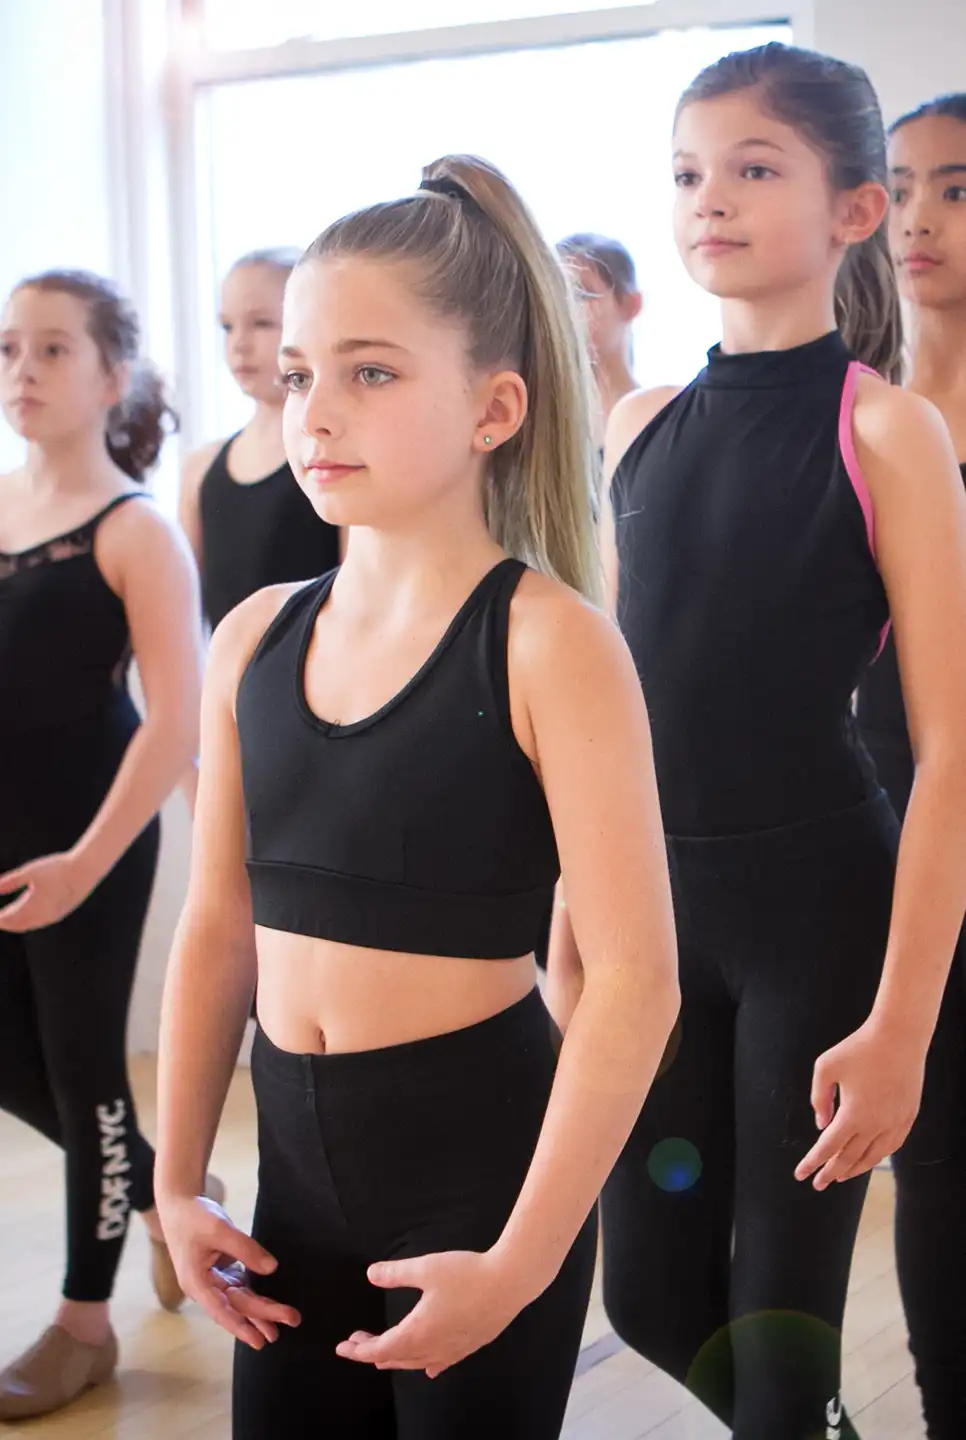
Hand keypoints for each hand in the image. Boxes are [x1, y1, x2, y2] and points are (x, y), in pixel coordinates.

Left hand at [0, 852, 95, 931]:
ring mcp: (53, 916)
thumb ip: (10, 882)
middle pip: (17, 925)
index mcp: (32, 908)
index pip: (7, 920)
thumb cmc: (57, 868)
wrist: (85, 870)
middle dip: (5, 922)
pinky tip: (28, 908)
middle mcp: (42, 916)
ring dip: (17, 921)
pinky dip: (29, 919)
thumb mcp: (30, 872)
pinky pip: (40, 921)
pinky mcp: (60, 913)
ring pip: (29, 924)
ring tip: (8, 913)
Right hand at [157, 1191, 300, 1348]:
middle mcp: (203, 1288)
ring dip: (261, 1311)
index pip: (221, 1310)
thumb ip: (246, 1249)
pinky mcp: (219, 1272)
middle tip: (292, 1320)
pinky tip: (269, 1307)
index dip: (240, 1326)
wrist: (180, 1203)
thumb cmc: (195, 1216)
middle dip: (263, 1315)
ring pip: (240, 1300)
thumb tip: (272, 1268)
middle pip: (237, 1305)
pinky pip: (240, 1289)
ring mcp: (212, 1281)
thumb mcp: (220, 1228)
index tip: (258, 1341)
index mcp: (196, 1283)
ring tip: (282, 1323)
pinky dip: (254, 1297)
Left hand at [336, 1249, 534, 1377]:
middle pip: (396, 1358)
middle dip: (372, 1351)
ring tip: (382, 1352)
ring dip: (396, 1357)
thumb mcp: (426, 1268)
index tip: (342, 1347)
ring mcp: (452, 1350)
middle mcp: (433, 1348)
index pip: (380, 1349)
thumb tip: (370, 1274)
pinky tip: (428, 1368)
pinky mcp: (469, 1346)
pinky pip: (439, 1363)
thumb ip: (395, 1273)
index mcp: (417, 1332)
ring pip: (416, 1363)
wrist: (510, 1282)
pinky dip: (425, 1364)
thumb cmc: (467, 1274)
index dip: (358, 1350)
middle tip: (356, 1340)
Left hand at [795, 1017, 926, 1188]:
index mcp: (853, 1114)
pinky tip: (869, 1159)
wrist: (898, 1037)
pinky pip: (891, 1146)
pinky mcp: (908, 1117)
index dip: (813, 1162)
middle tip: (818, 1183)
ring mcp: (894, 1123)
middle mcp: (875, 1125)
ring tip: (840, 1176)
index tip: (801, 1175)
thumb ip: (819, 1098)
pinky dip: (877, 1157)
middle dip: (831, 1173)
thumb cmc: (859, 1048)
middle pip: (849, 1158)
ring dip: (854, 1169)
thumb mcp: (826, 1067)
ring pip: (872, 1157)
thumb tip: (821, 1125)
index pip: (828, 1147)